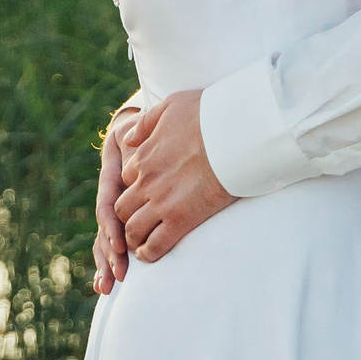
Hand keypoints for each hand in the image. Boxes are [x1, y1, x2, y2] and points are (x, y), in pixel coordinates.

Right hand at [91, 102, 142, 293]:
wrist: (133, 132)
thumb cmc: (141, 132)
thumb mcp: (137, 130)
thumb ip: (137, 138)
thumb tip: (136, 143)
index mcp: (112, 178)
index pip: (108, 206)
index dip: (112, 227)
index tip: (122, 245)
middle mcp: (109, 197)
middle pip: (105, 230)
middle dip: (110, 254)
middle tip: (118, 275)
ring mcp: (112, 209)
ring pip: (104, 240)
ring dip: (105, 264)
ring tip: (106, 286)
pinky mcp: (119, 218)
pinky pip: (112, 242)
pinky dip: (109, 262)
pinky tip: (105, 284)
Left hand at [116, 89, 234, 260]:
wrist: (238, 132)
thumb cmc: (210, 114)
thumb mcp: (171, 105)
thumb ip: (146, 123)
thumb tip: (128, 138)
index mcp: (144, 156)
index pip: (125, 178)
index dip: (135, 185)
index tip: (146, 191)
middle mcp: (147, 181)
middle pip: (122, 207)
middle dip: (128, 215)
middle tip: (139, 221)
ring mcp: (162, 202)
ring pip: (132, 229)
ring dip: (133, 237)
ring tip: (141, 242)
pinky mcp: (181, 220)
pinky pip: (155, 245)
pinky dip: (148, 253)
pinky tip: (151, 253)